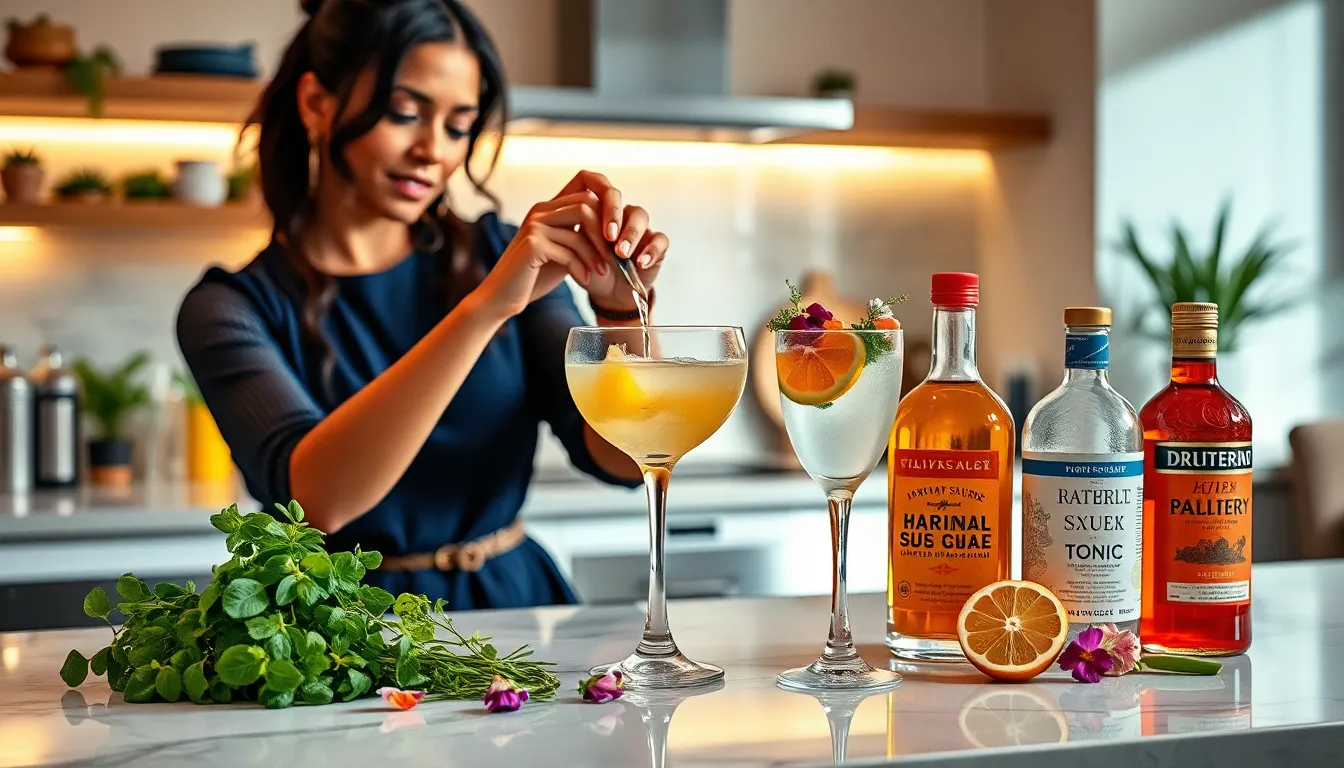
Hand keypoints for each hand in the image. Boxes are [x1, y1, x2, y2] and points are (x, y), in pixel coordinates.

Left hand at [555, 170, 668, 312]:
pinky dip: (652, 250)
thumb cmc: (590, 268)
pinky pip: (661, 240)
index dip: (600, 204)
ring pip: (642, 217)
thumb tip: (573, 214)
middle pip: (624, 204)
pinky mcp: (657, 246)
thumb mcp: (578, 251)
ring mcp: (642, 230)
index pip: (606, 196)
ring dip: (631, 234)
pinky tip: (641, 263)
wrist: (606, 293)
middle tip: (608, 237)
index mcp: (604, 213)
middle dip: (616, 218)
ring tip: (621, 253)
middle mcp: (624, 217)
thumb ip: (577, 233)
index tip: (588, 221)